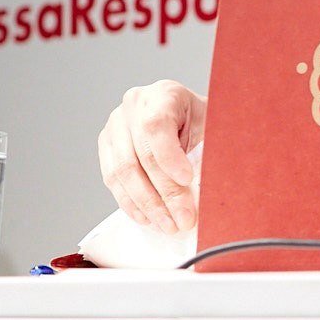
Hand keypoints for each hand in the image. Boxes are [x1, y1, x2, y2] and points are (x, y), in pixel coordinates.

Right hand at [98, 80, 206, 233]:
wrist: (188, 115)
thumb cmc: (203, 122)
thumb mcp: (213, 128)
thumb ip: (208, 153)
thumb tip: (204, 192)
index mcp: (163, 93)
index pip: (156, 127)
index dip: (169, 158)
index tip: (187, 180)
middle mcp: (134, 105)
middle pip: (139, 155)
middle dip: (163, 193)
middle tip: (183, 219)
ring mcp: (115, 126)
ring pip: (122, 172)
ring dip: (147, 205)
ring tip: (168, 225)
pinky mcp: (107, 147)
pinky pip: (112, 180)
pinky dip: (131, 203)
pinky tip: (149, 218)